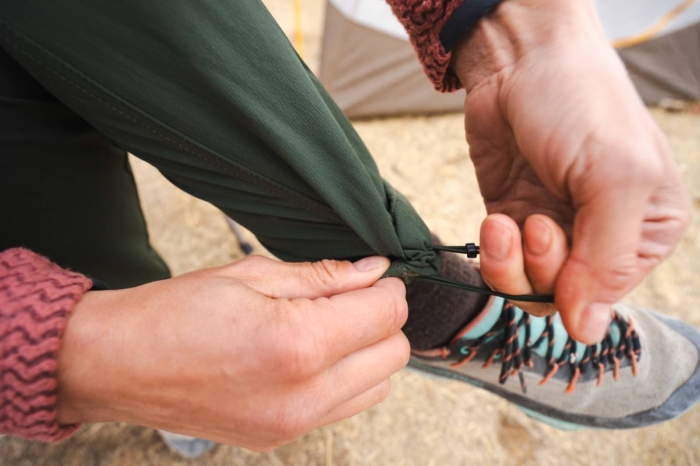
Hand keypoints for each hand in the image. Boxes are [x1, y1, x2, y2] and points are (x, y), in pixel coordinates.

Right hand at [55, 255, 408, 450]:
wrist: (118, 365)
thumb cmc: (175, 311)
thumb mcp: (252, 274)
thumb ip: (324, 276)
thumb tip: (373, 271)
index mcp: (297, 344)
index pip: (386, 316)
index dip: (389, 288)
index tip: (375, 274)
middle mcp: (305, 395)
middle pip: (393, 355)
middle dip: (382, 319)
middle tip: (352, 295)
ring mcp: (294, 425)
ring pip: (378, 387)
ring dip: (368, 352)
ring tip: (330, 326)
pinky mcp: (281, 438)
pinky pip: (344, 408)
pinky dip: (346, 378)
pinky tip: (312, 355)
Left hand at [451, 0, 690, 341]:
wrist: (521, 60)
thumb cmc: (579, 105)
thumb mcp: (615, 179)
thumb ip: (607, 260)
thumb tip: (587, 331)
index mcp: (647, 230)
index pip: (609, 295)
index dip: (575, 283)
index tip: (554, 236)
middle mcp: (601, 235)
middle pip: (563, 296)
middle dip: (541, 269)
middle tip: (533, 225)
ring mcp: (553, 228)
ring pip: (527, 288)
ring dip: (511, 265)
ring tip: (506, 223)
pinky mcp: (513, 220)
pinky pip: (500, 266)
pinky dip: (492, 253)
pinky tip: (493, 221)